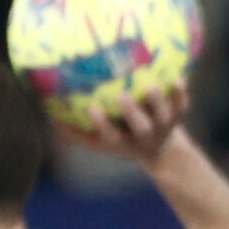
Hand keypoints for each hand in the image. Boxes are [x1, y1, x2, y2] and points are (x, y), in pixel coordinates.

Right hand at [60, 85, 189, 164]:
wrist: (161, 151)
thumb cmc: (121, 137)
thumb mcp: (98, 140)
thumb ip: (74, 131)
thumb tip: (47, 112)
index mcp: (123, 141)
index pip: (110, 136)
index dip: (102, 125)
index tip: (92, 109)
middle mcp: (144, 136)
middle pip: (140, 128)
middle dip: (132, 113)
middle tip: (121, 95)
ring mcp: (162, 127)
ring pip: (163, 116)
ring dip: (157, 102)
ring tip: (151, 85)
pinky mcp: (177, 117)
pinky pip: (181, 106)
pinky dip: (180, 94)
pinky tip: (178, 77)